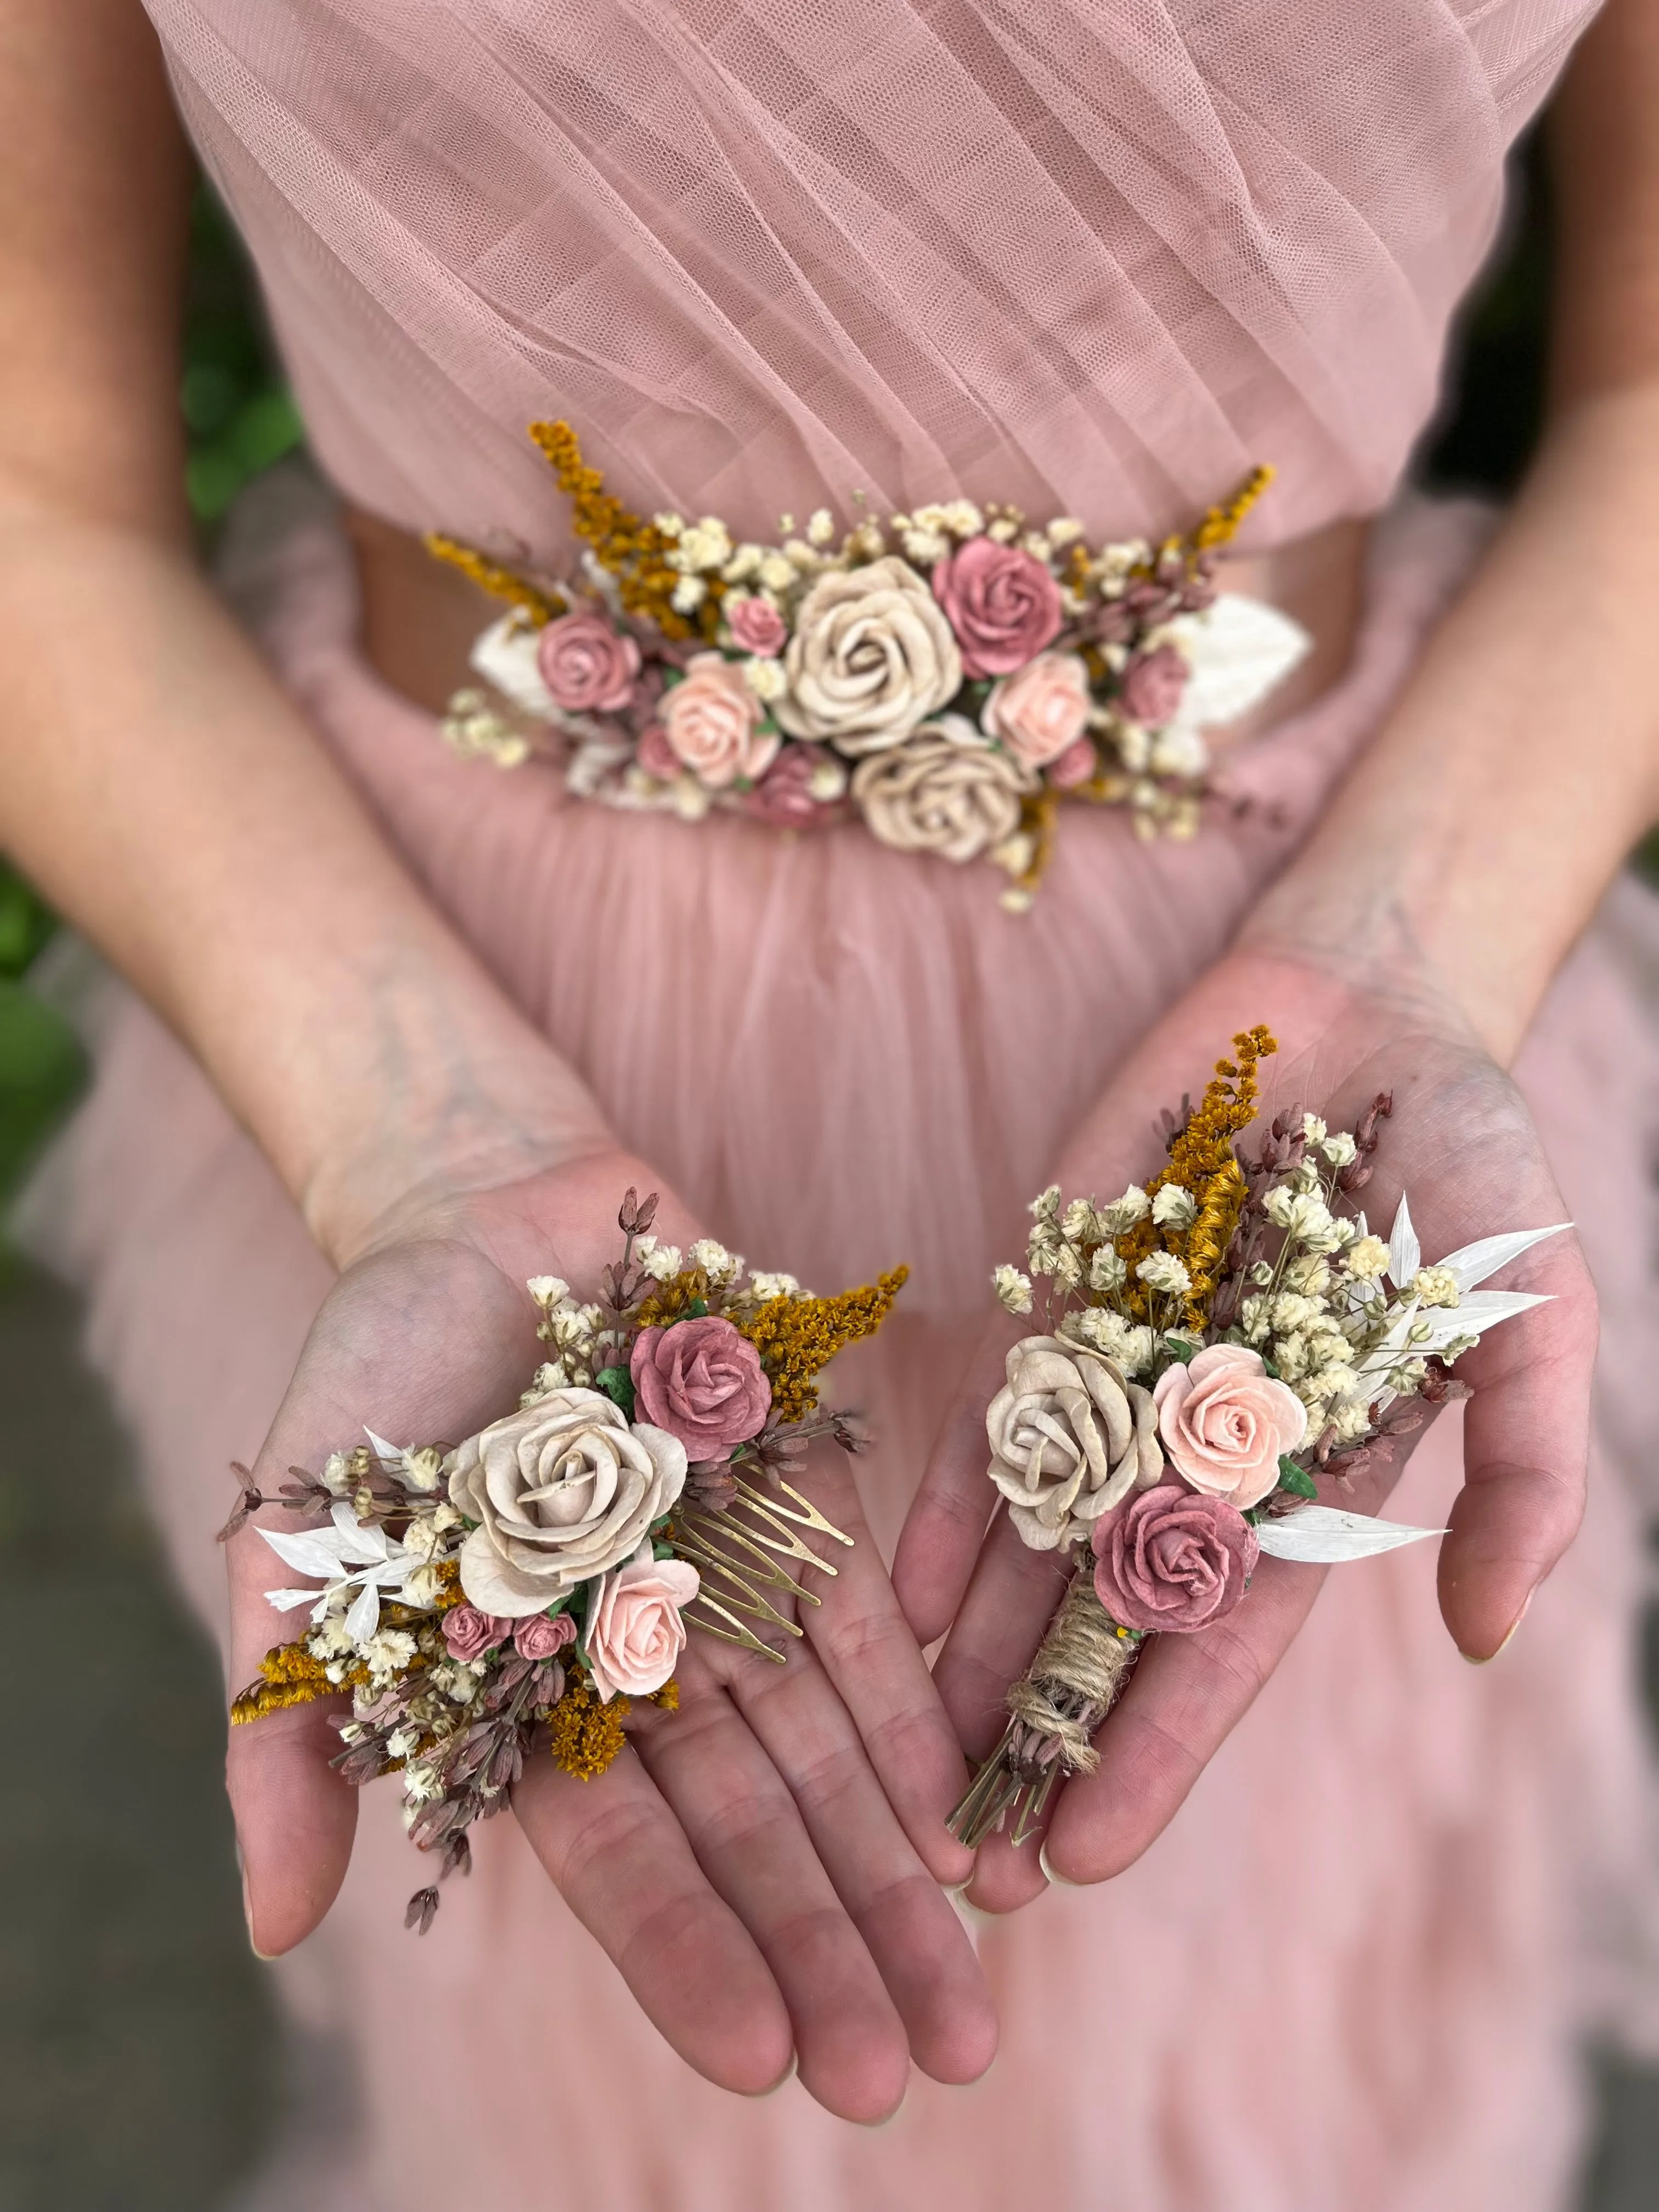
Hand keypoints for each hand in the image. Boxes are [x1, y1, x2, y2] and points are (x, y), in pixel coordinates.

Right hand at [226, 1145, 991, 2120]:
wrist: (478, 1214)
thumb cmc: (370, 1390)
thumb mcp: (301, 1556)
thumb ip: (287, 1736)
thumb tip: (275, 1932)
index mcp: (530, 1704)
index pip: (619, 1858)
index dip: (692, 1953)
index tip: (767, 2061)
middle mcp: (643, 1667)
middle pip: (749, 1827)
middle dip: (829, 1946)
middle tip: (911, 2069)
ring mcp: (725, 1587)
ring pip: (824, 1753)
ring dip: (897, 1871)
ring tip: (971, 2000)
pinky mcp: (796, 1500)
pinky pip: (863, 1628)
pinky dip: (915, 1722)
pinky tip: (973, 1827)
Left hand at [894, 946, 1595, 1911]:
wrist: (1366, 1008)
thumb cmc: (1467, 1168)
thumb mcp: (1531, 1317)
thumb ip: (1519, 1470)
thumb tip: (1487, 1637)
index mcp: (1308, 1486)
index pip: (1222, 1646)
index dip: (1155, 1747)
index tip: (1088, 1854)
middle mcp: (1199, 1457)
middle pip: (1103, 1624)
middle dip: (1038, 1738)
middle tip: (961, 1870)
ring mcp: (1114, 1384)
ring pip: (1025, 1546)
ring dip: (966, 1658)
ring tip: (900, 1771)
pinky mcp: (1050, 1304)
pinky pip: (982, 1423)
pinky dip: (933, 1509)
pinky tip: (884, 1602)